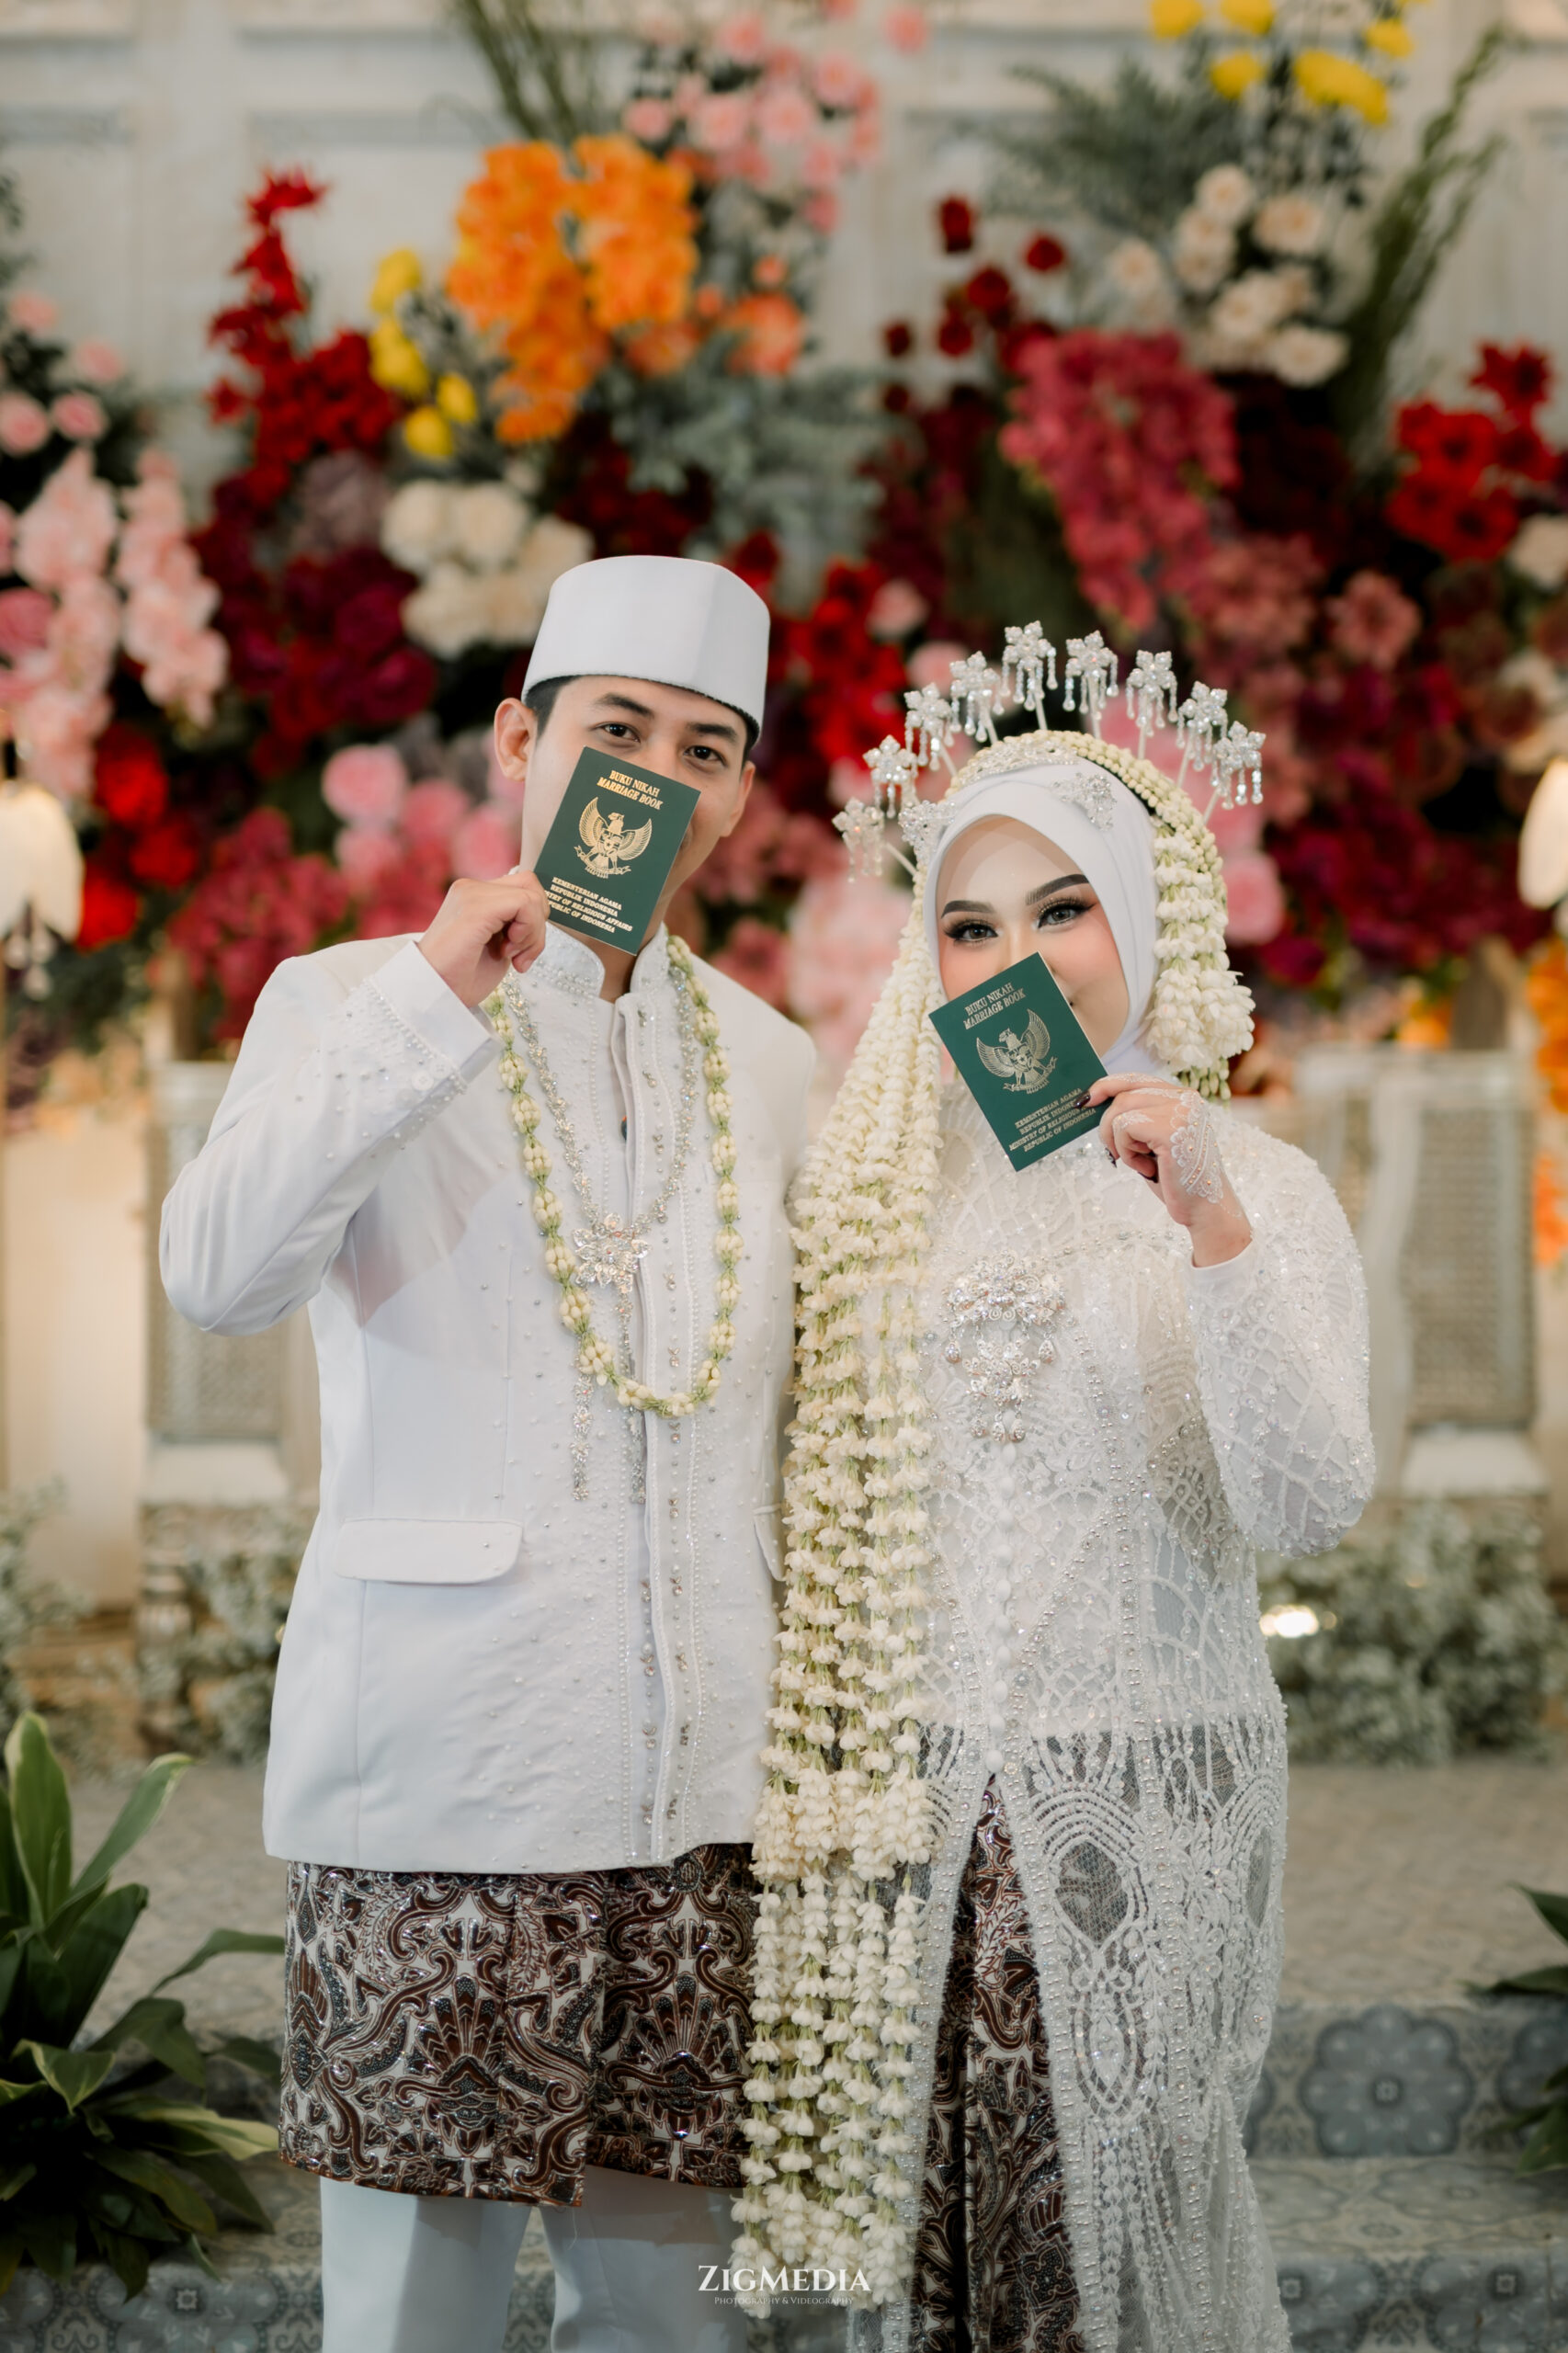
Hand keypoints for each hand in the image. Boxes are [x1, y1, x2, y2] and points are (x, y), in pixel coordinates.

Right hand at [418, 868, 548, 1006]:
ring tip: (511, 956)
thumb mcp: (499, 946)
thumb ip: (516, 926)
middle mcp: (472, 888)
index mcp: (475, 896)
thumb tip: (543, 913)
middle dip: (538, 925)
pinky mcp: (477, 907)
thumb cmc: (463, 977)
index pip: (523, 886)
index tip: (521, 952)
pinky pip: (526, 903)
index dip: (534, 919)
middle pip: (531, 886)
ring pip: (531, 896)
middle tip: (520, 956)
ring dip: (533, 934)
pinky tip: (508, 953)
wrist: (435, 995)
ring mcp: (472, 893)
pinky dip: (528, 932)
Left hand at [1087, 1071, 1251, 1266]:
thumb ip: (1136, 1119)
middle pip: (1124, 1093)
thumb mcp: (1152, 1142)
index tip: (1086, 1100)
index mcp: (1183, 1099)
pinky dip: (1127, 1152)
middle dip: (1106, 1125)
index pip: (1137, 1079)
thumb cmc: (1176, 1179)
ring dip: (1118, 1142)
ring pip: (1120, 1110)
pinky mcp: (1171, 1128)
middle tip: (1114, 1153)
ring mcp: (1181, 1111)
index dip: (1107, 1085)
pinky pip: (1125, 1128)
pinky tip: (1146, 1168)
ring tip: (1138, 1162)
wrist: (1202, 1209)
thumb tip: (1094, 1104)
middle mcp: (1186, 1098)